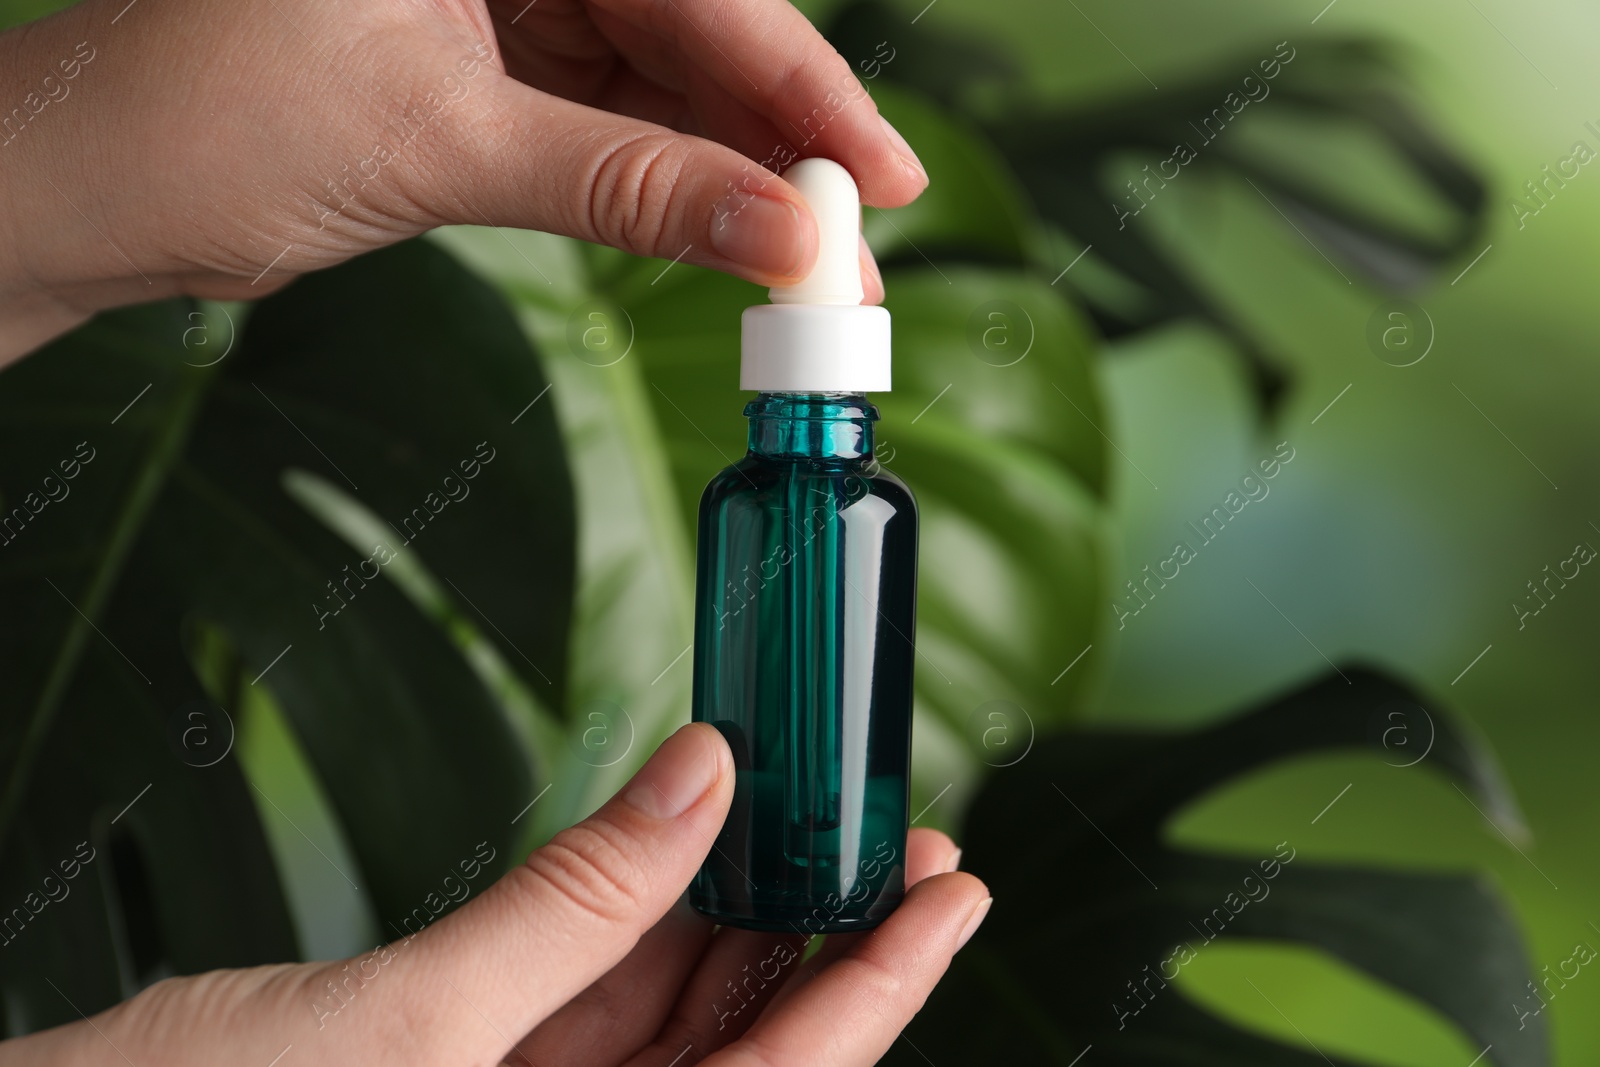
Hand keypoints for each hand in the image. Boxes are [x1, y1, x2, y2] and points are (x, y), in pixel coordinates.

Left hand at [0, 0, 926, 360]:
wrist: (94, 190)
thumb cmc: (207, 121)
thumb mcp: (441, 142)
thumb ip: (626, 186)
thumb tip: (776, 233)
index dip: (795, 82)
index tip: (875, 173)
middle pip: (688, 27)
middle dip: (776, 142)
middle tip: (852, 245)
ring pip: (657, 79)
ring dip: (730, 173)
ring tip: (803, 261)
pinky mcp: (485, 66)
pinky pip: (607, 119)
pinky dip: (663, 183)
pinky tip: (724, 231)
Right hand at [3, 724, 989, 1065]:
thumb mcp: (406, 1024)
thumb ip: (572, 907)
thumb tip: (701, 775)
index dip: (887, 982)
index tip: (957, 887)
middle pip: (751, 1046)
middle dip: (831, 938)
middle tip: (900, 831)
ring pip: (673, 1011)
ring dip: (740, 914)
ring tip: (810, 816)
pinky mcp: (465, 1061)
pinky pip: (585, 987)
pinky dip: (635, 914)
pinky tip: (681, 838)